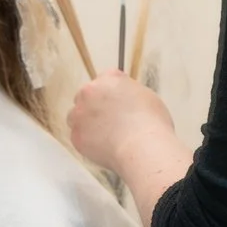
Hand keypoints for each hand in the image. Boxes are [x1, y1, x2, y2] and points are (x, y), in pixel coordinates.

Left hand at [69, 70, 188, 224]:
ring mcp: (79, 114)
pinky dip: (87, 141)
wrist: (142, 147)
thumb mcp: (147, 96)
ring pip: (76, 116)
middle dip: (95, 106)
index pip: (105, 79)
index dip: (111, 93)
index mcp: (108, 79)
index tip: (115, 102)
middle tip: (110, 121)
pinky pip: (78, 136)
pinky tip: (103, 146)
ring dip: (87, 123)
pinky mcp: (76, 135)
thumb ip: (130, 91)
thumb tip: (126, 97)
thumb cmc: (150, 124)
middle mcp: (89, 93)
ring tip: (105, 135)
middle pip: (86, 96)